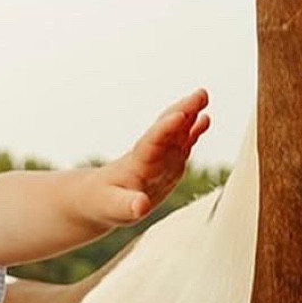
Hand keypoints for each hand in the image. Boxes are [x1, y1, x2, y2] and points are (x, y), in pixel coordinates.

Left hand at [87, 88, 209, 225]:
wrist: (97, 198)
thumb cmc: (103, 203)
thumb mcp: (113, 208)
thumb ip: (127, 206)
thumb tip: (140, 206)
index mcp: (137, 164)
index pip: (153, 142)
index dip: (166, 129)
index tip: (180, 114)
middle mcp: (151, 156)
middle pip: (167, 129)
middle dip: (183, 111)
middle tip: (200, 94)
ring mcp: (161, 158)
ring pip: (176, 132)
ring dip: (190, 115)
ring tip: (203, 97)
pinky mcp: (168, 165)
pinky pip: (183, 144)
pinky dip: (193, 132)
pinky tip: (204, 120)